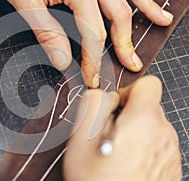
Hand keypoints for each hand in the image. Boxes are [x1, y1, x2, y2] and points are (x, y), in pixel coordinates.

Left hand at [0, 0, 173, 87]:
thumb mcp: (26, 2)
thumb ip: (47, 31)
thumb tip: (63, 60)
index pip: (94, 34)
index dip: (94, 60)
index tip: (92, 76)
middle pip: (118, 17)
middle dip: (124, 44)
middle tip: (131, 64)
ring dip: (147, 10)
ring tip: (162, 21)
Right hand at [63, 76, 181, 180]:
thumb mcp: (81, 137)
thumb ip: (92, 104)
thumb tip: (101, 94)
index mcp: (143, 121)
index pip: (147, 85)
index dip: (128, 91)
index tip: (115, 108)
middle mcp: (163, 134)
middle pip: (149, 107)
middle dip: (128, 114)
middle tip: (110, 134)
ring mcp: (170, 152)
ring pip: (153, 127)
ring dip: (136, 131)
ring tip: (117, 152)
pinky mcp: (171, 167)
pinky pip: (157, 145)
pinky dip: (144, 148)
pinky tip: (128, 164)